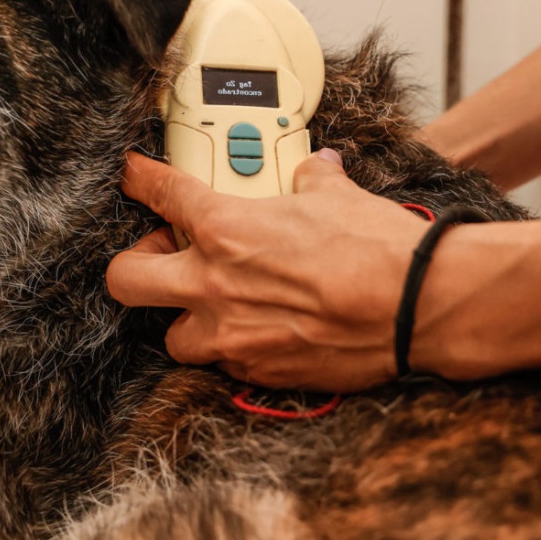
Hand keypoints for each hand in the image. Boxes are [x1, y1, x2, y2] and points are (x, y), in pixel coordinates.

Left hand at [106, 150, 429, 391]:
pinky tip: (260, 331)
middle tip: (165, 254)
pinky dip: (233, 347)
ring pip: (171, 335)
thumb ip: (312, 180)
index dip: (140, 181)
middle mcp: (213, 284)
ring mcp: (231, 334)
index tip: (134, 177)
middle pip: (126, 279)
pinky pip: (223, 362)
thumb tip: (317, 168)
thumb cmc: (375, 247)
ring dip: (186, 318)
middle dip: (136, 263)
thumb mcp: (337, 195)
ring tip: (214, 304)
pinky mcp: (257, 371)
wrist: (414, 305)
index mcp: (226, 229)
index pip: (161, 194)